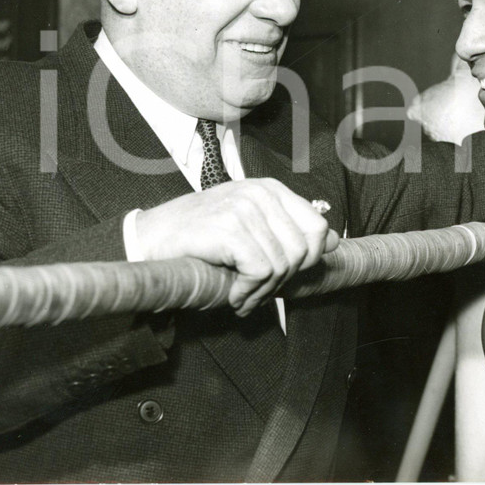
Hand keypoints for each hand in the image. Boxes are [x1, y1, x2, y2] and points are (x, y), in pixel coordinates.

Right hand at [135, 178, 339, 315]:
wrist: (150, 239)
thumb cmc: (200, 238)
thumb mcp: (251, 228)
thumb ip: (289, 231)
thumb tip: (333, 241)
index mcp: (271, 189)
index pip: (317, 228)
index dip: (305, 260)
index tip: (279, 275)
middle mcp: (260, 193)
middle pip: (303, 251)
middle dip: (282, 281)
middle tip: (255, 291)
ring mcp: (245, 208)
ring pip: (283, 265)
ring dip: (262, 291)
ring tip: (241, 295)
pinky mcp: (230, 228)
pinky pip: (262, 271)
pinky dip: (248, 292)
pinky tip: (231, 294)